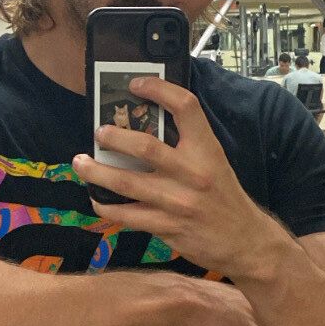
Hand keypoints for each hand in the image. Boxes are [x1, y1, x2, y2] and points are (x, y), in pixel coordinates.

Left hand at [73, 77, 275, 279]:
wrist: (244, 241)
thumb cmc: (224, 198)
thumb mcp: (215, 163)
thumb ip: (187, 146)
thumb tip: (145, 126)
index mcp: (207, 151)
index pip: (186, 108)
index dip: (159, 90)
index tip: (136, 84)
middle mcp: (193, 174)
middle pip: (145, 147)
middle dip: (114, 137)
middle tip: (99, 132)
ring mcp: (178, 203)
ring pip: (127, 183)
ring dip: (97, 171)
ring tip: (80, 162)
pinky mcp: (167, 227)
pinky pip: (127, 215)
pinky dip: (106, 206)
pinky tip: (96, 198)